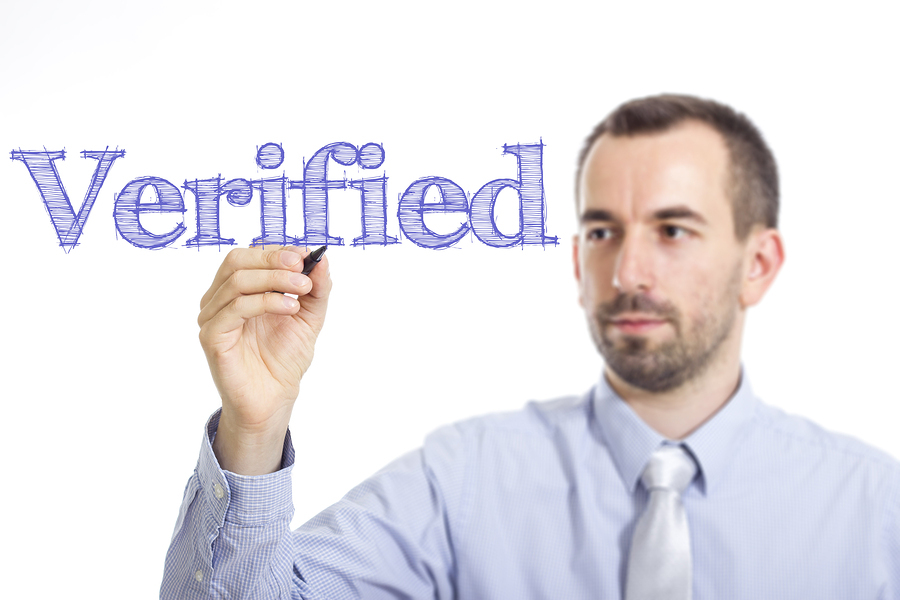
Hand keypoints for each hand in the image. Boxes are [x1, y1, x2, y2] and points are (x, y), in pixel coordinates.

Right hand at [197, 245, 331, 473]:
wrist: (275, 397)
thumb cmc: (285, 358)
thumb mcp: (309, 316)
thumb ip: (316, 288)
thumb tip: (322, 259)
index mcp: (238, 289)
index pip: (249, 255)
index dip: (277, 251)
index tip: (306, 255)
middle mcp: (220, 299)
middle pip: (237, 260)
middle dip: (272, 260)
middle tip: (302, 266)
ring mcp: (212, 317)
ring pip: (237, 281)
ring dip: (275, 280)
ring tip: (303, 289)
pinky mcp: (212, 336)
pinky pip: (235, 308)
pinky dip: (266, 301)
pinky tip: (290, 308)